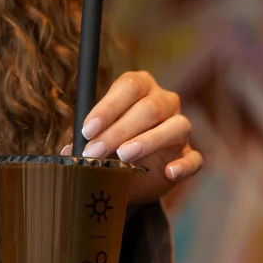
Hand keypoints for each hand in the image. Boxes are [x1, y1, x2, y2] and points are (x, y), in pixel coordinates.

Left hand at [62, 71, 202, 205]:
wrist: (132, 177)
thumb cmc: (111, 149)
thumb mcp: (96, 142)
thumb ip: (84, 143)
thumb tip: (68, 152)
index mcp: (141, 89)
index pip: (130, 85)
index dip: (108, 107)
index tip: (87, 130)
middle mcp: (165, 102)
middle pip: (150, 108)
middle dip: (118, 131)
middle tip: (94, 153)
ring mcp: (180, 128)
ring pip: (175, 127)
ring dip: (148, 141)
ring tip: (124, 157)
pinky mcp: (188, 155)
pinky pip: (194, 158)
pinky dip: (183, 165)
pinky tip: (169, 173)